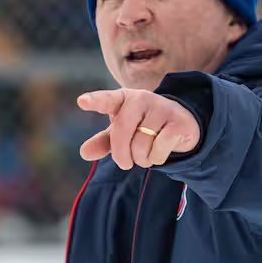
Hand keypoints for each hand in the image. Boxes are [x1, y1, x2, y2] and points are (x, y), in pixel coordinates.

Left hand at [77, 89, 199, 169]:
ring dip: (141, 159)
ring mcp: (161, 108)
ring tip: (146, 154)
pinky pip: (158, 150)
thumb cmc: (143, 127)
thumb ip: (103, 142)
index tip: (82, 101)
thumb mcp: (121, 133)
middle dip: (121, 155)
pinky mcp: (178, 122)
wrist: (180, 125)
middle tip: (125, 164)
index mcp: (122, 99)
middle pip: (122, 131)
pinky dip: (156, 159)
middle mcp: (141, 98)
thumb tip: (84, 153)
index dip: (95, 101)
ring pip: (140, 145)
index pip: (106, 100)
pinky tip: (160, 152)